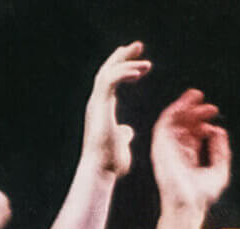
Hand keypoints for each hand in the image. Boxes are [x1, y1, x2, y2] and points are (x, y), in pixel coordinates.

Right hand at [82, 41, 151, 180]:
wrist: (100, 171)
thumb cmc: (110, 163)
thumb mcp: (121, 144)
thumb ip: (123, 134)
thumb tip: (128, 131)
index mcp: (102, 109)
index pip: (111, 81)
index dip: (124, 68)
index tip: (141, 63)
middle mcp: (97, 103)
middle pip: (107, 70)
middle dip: (122, 56)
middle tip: (138, 45)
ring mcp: (96, 103)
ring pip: (108, 72)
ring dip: (126, 62)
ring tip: (143, 57)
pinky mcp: (99, 105)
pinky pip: (110, 81)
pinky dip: (124, 73)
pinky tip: (139, 72)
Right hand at [150, 87, 229, 210]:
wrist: (188, 205)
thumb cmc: (202, 196)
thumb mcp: (219, 170)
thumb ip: (220, 150)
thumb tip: (218, 130)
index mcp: (188, 158)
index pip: (193, 135)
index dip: (203, 123)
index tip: (214, 117)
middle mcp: (176, 152)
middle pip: (184, 126)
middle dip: (195, 112)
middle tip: (211, 106)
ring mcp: (167, 149)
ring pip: (173, 121)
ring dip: (184, 107)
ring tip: (196, 96)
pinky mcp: (160, 147)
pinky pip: (164, 124)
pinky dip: (174, 111)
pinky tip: (185, 104)